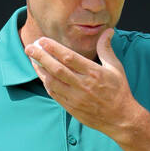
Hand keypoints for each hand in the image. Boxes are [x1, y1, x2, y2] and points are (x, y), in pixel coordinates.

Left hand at [24, 29, 143, 140]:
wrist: (120, 119)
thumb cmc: (119, 91)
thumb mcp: (116, 68)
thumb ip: (106, 49)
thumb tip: (108, 31)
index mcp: (94, 73)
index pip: (69, 57)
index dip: (54, 48)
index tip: (43, 40)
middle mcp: (83, 85)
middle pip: (57, 69)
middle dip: (41, 57)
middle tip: (30, 47)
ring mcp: (76, 98)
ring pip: (53, 82)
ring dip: (40, 70)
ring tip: (32, 59)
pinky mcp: (72, 108)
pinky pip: (55, 94)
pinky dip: (46, 83)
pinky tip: (41, 74)